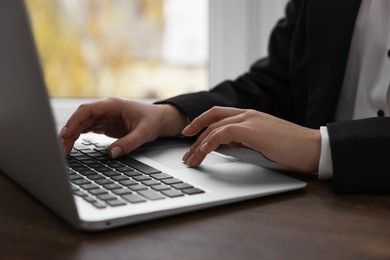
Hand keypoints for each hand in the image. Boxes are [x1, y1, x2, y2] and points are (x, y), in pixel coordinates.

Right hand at [60, 97, 187, 157]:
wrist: (159, 119)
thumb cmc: (152, 121)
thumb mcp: (145, 133)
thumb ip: (129, 143)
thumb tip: (112, 154)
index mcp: (113, 105)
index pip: (88, 109)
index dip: (75, 121)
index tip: (67, 134)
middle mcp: (105, 109)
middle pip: (80, 117)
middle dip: (69, 132)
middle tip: (62, 149)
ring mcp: (103, 117)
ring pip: (81, 124)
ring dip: (71, 136)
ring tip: (64, 151)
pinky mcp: (103, 125)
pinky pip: (86, 129)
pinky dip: (77, 137)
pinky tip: (71, 146)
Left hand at [181, 106, 320, 172]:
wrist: (313, 148)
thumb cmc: (292, 148)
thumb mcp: (263, 141)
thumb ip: (245, 139)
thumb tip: (228, 145)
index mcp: (251, 115)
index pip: (219, 114)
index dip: (202, 121)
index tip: (190, 133)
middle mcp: (248, 114)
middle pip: (212, 118)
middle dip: (194, 131)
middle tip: (185, 148)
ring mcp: (250, 120)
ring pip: (215, 127)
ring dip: (199, 143)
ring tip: (191, 158)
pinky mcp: (253, 130)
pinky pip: (223, 133)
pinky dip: (210, 142)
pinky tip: (204, 152)